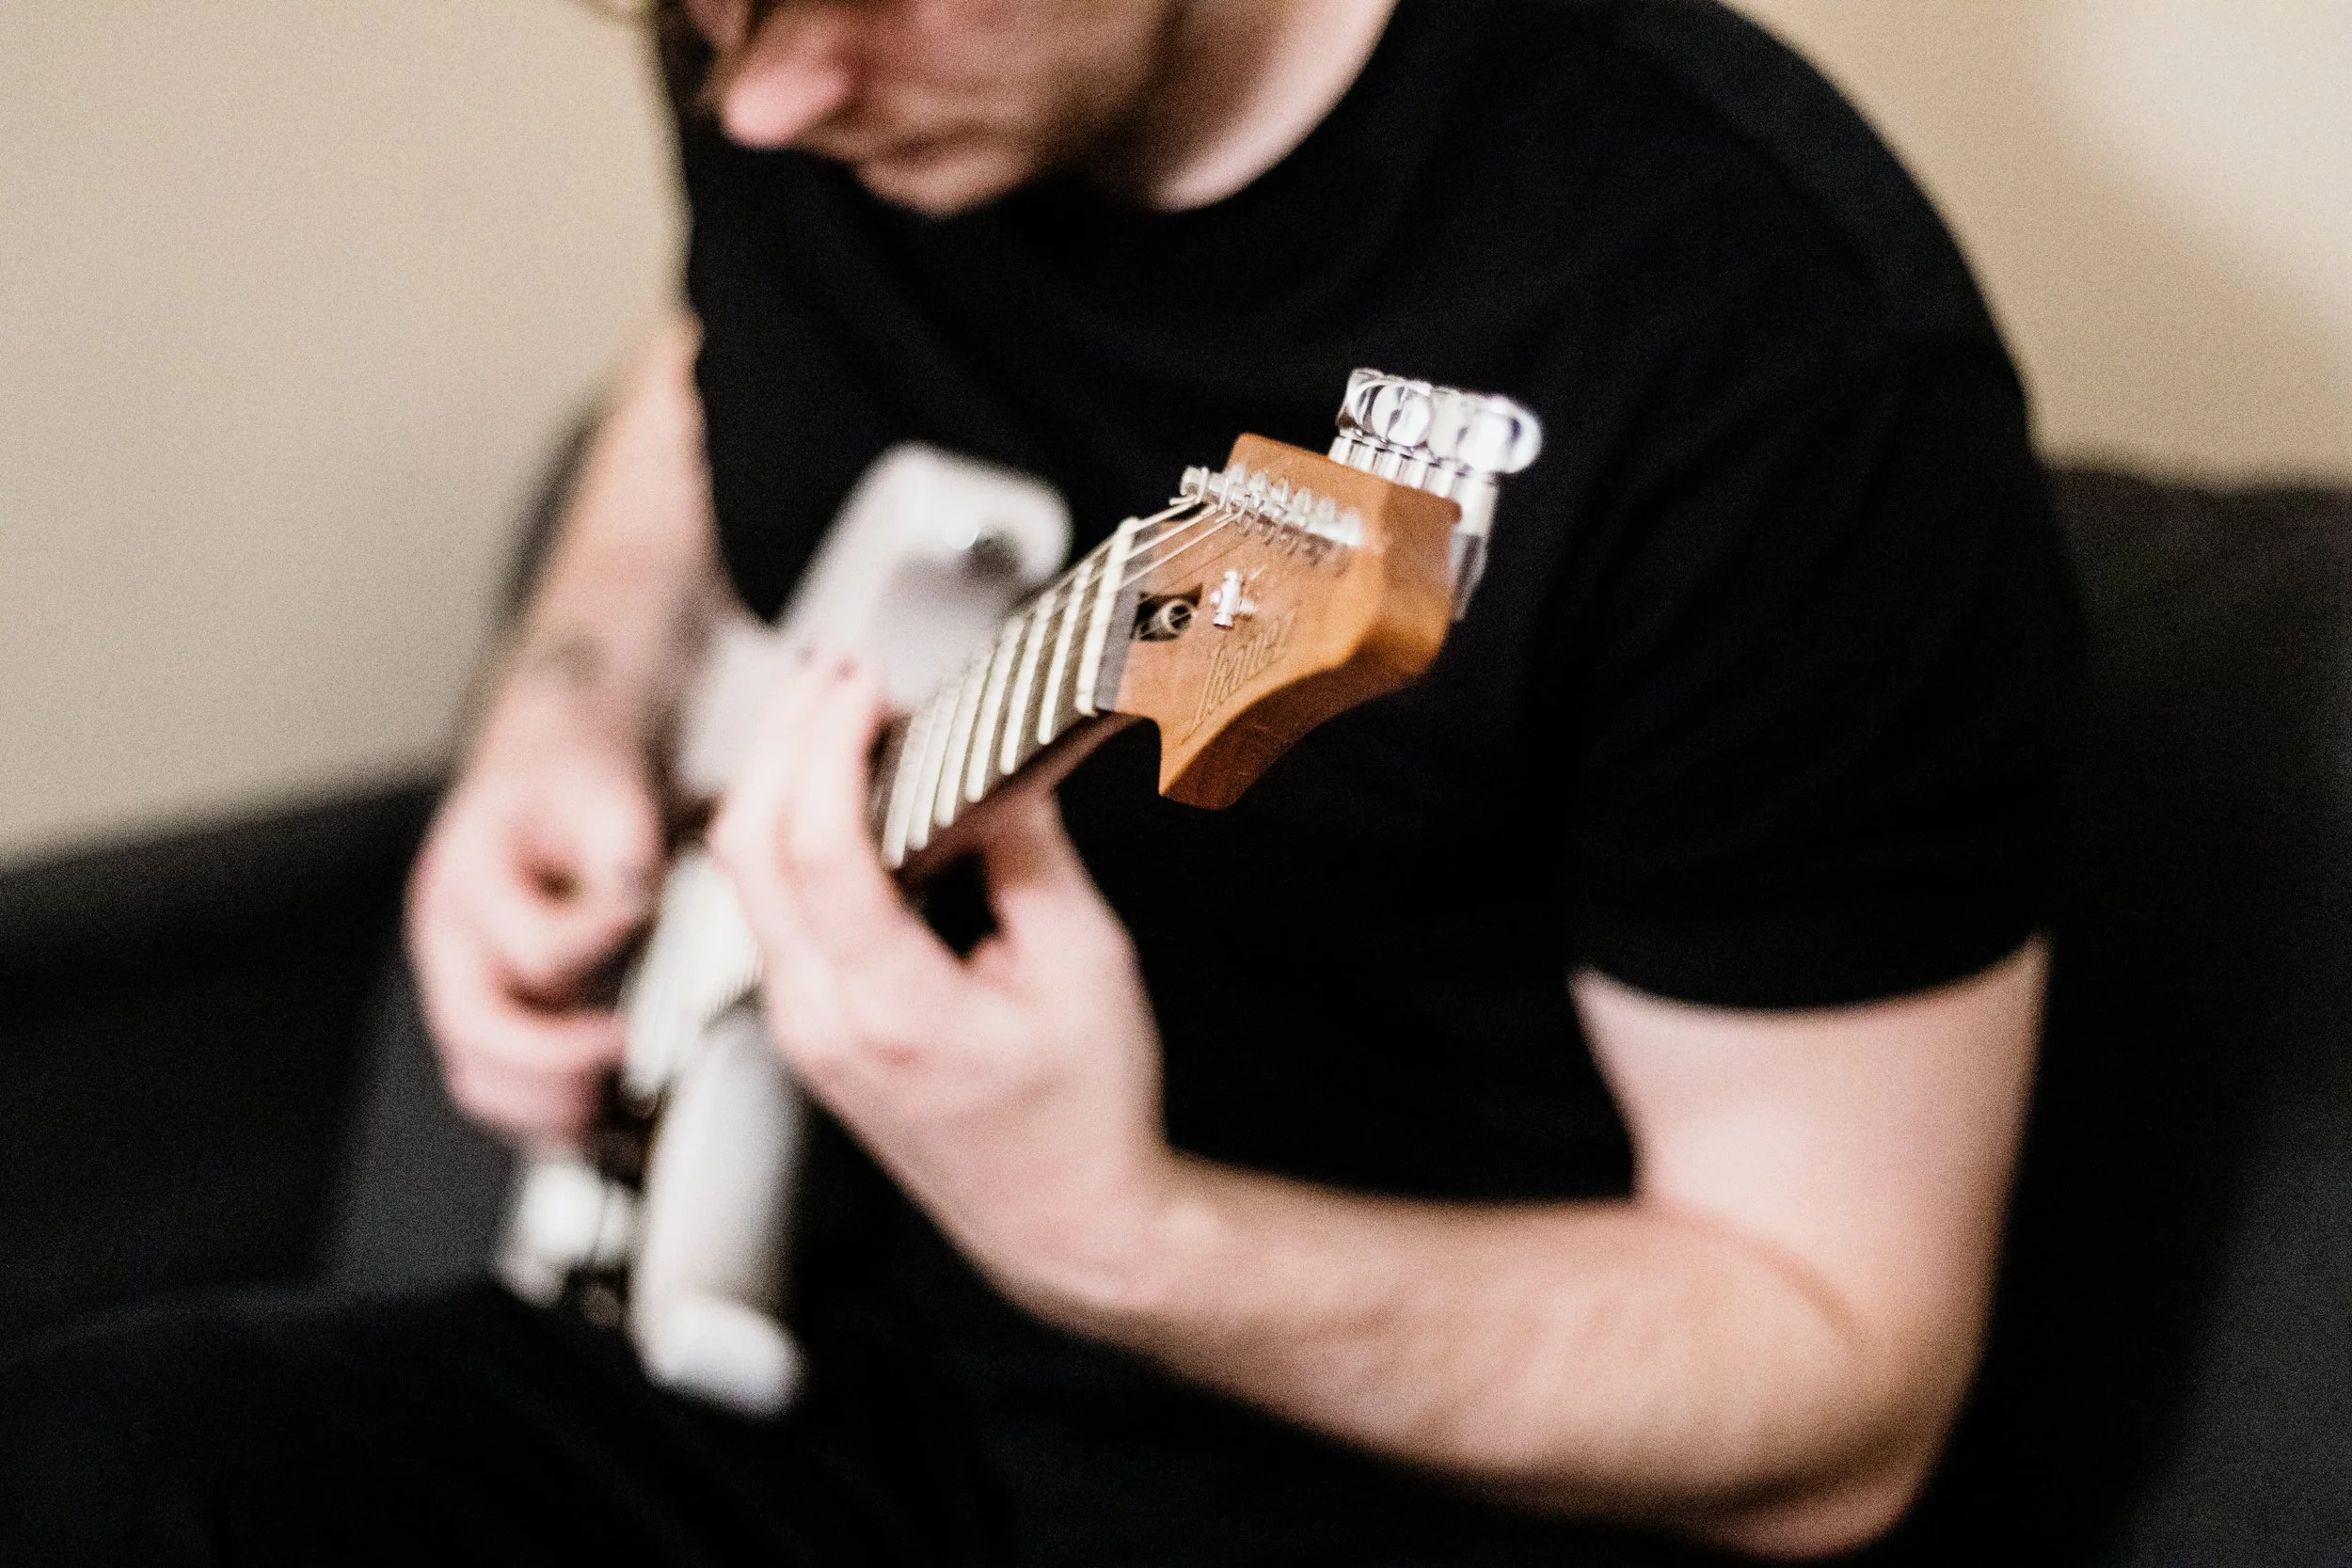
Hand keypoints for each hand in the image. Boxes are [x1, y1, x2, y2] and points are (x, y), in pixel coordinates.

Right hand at [407, 676, 661, 1144]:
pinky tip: (593, 1113)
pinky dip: (539, 1110)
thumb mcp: (602, 789)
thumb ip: (622, 850)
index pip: (535, 946)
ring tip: (610, 1108)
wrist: (546, 768)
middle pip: (475, 1032)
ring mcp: (460, 981)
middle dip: (555, 1063)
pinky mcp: (485, 1009)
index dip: (599, 948)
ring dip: (541, 1105)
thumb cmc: (571, 779)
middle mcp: (449, 938)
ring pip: (476, 1076)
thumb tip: (635, 911)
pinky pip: (495, 1083)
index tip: (648, 936)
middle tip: (628, 1055)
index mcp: (469, 878)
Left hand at [708, 654, 1179, 1314]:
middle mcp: (822, 1024)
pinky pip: (767, 905)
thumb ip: (1028, 853)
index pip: (819, 852)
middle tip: (837, 670)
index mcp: (894, 1014)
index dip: (828, 746)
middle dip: (785, 737)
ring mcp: (800, 1028)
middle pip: (749, 849)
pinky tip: (838, 783)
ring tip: (834, 706)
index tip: (862, 682)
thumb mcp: (1085, 965)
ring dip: (780, 775)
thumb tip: (986, 754)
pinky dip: (790, 826)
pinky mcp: (804, 1022)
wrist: (1059, 1220)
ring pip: (744, 874)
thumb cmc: (1083, 1112)